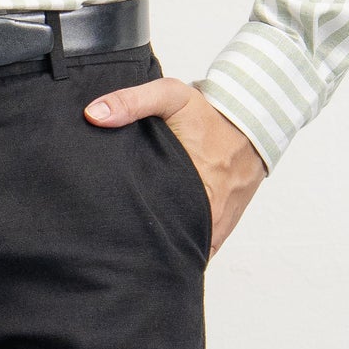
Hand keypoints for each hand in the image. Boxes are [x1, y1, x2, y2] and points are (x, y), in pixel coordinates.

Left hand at [83, 76, 267, 255]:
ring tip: (137, 251)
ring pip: (189, 250)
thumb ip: (131, 102)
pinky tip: (164, 249)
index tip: (111, 232)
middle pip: (172, 245)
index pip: (158, 227)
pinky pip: (204, 248)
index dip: (134, 233)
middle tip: (117, 244)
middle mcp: (210, 213)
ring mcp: (219, 223)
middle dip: (147, 247)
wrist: (253, 123)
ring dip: (168, 250)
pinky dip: (186, 250)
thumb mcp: (171, 96)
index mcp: (195, 189)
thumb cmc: (209, 113)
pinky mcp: (224, 224)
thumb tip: (94, 115)